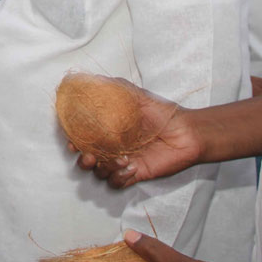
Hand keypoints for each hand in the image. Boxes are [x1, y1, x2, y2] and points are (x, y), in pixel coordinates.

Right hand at [71, 80, 203, 187]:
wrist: (188, 132)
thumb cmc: (163, 113)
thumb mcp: (137, 96)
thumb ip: (114, 88)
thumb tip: (92, 79)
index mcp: (109, 129)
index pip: (84, 137)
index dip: (74, 141)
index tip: (73, 141)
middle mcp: (113, 147)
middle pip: (87, 159)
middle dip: (84, 160)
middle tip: (90, 157)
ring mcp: (123, 162)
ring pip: (100, 173)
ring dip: (105, 169)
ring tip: (123, 159)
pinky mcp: (135, 174)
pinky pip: (116, 183)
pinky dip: (120, 178)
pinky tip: (133, 167)